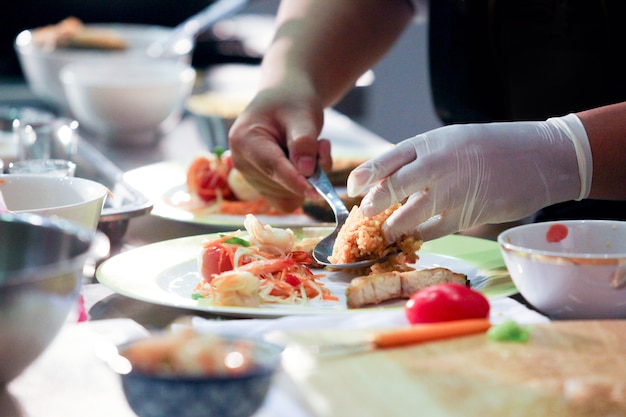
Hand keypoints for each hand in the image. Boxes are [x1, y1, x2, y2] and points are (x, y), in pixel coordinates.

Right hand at [228, 86, 331, 211]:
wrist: (284, 100)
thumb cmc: (292, 102)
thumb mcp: (302, 115)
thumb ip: (304, 142)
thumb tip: (306, 172)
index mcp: (244, 140)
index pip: (273, 167)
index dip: (296, 181)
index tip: (317, 193)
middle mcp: (241, 163)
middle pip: (281, 186)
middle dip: (307, 173)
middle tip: (321, 145)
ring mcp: (250, 177)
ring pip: (287, 197)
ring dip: (307, 179)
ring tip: (312, 148)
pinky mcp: (262, 186)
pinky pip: (287, 201)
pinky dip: (302, 187)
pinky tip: (305, 165)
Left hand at [347, 114, 591, 241]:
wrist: (541, 157)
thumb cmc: (492, 147)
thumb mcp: (453, 141)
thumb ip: (423, 158)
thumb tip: (388, 180)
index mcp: (432, 143)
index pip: (389, 159)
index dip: (367, 174)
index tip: (352, 187)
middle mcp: (438, 166)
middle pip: (393, 187)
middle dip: (373, 204)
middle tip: (363, 214)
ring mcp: (452, 192)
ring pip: (410, 215)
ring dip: (393, 227)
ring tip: (386, 232)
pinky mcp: (466, 216)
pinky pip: (433, 231)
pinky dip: (420, 236)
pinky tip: (414, 237)